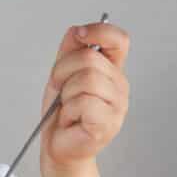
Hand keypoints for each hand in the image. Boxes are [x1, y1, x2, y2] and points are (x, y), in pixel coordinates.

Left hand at [40, 21, 129, 170]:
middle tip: (61, 90)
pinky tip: (72, 120)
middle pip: (90, 58)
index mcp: (111, 70)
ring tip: (67, 107)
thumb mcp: (61, 74)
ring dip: (66, 94)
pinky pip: (84, 102)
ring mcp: (117, 105)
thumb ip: (69, 50)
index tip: (79, 35)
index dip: (99, 30)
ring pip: (87, 79)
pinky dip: (69, 111)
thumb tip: (77, 30)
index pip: (119, 39)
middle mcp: (118, 85)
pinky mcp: (107, 123)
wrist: (57, 146)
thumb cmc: (61, 113)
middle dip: (63, 71)